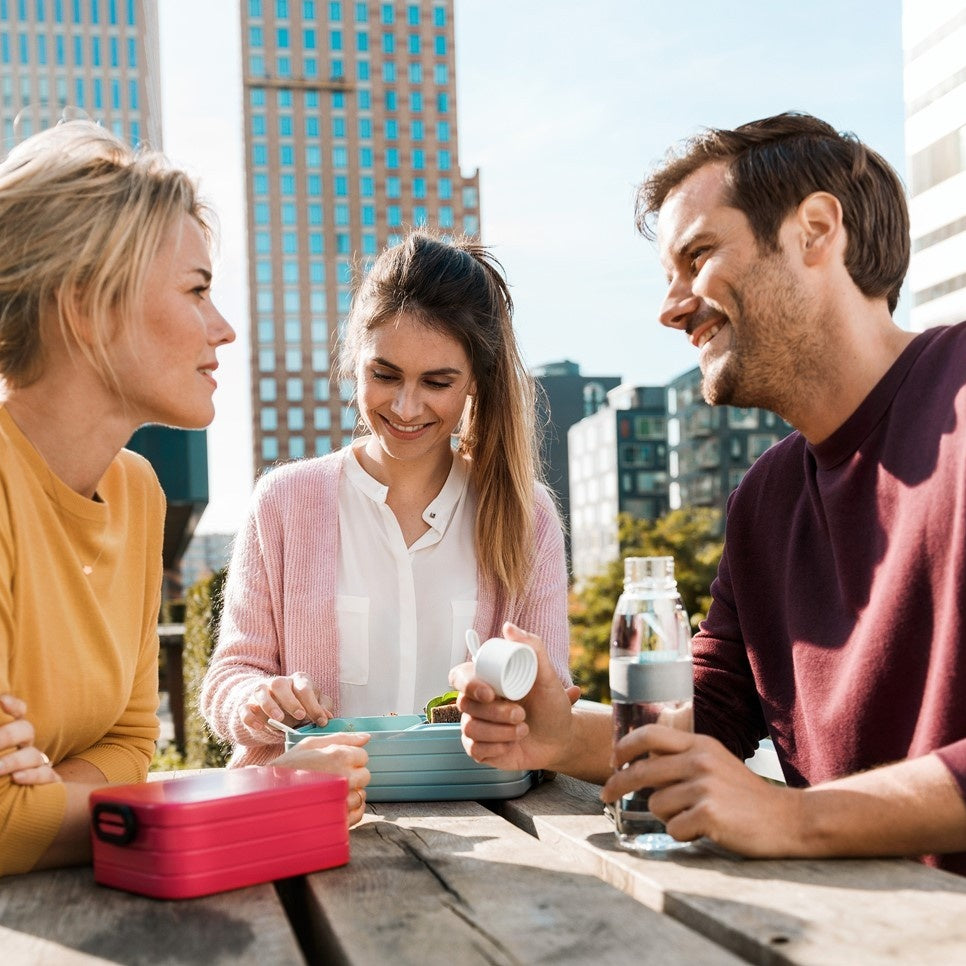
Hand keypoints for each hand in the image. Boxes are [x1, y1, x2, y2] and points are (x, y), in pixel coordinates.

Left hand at [0, 694, 60, 785]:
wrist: (26, 799)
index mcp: (12, 736)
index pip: (18, 713)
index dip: (13, 705)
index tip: (2, 701)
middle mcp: (26, 746)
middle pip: (26, 730)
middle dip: (8, 735)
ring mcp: (37, 763)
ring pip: (33, 755)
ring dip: (14, 760)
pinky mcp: (47, 781)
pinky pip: (46, 774)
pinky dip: (32, 775)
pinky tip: (16, 778)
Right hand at [241, 672, 333, 731]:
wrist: (275, 708)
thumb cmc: (300, 705)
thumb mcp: (313, 705)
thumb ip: (322, 708)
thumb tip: (328, 717)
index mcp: (298, 680)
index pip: (305, 687)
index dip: (314, 705)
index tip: (321, 721)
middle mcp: (279, 682)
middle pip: (281, 684)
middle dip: (291, 701)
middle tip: (300, 716)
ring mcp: (262, 692)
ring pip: (261, 692)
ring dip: (269, 706)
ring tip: (278, 719)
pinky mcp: (248, 704)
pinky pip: (245, 708)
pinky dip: (250, 717)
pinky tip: (259, 726)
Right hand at [273, 732, 370, 827]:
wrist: (268, 794)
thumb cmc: (289, 767)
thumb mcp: (311, 744)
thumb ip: (342, 738)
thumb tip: (366, 737)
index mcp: (339, 756)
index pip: (363, 755)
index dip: (351, 757)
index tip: (337, 762)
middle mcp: (344, 777)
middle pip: (365, 775)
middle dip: (352, 774)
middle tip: (331, 776)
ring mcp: (342, 800)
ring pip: (362, 795)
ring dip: (350, 793)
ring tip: (328, 791)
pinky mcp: (338, 819)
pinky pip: (358, 814)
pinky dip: (350, 810)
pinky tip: (333, 804)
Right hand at [449, 623, 581, 773]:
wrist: (561, 739)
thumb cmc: (552, 706)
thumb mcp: (548, 677)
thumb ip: (533, 648)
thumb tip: (508, 627)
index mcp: (487, 680)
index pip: (459, 676)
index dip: (467, 684)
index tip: (490, 693)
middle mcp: (477, 702)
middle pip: (465, 704)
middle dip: (495, 712)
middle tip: (521, 714)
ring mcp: (476, 726)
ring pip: (470, 728)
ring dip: (500, 731)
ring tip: (522, 729)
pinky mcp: (479, 749)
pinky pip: (474, 750)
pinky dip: (497, 748)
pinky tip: (512, 744)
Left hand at [601, 723, 800, 856]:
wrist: (789, 819)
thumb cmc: (747, 795)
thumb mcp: (716, 762)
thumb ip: (685, 758)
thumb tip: (642, 762)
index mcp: (700, 744)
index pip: (650, 734)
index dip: (624, 746)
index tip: (612, 759)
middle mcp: (700, 761)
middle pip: (642, 771)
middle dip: (617, 784)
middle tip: (605, 795)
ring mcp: (704, 787)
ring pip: (656, 804)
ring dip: (667, 815)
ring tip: (693, 817)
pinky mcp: (708, 815)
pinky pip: (673, 828)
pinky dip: (682, 834)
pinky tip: (703, 831)